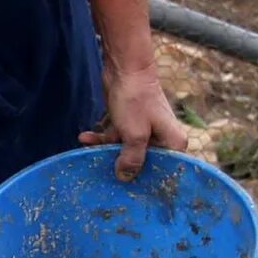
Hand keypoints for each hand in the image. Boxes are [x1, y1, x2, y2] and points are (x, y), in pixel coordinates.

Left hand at [80, 64, 188, 180]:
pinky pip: (115, 137)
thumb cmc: (136, 100)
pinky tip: (84, 137)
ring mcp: (144, 130)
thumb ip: (131, 158)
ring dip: (105, 151)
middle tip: (104, 176)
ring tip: (86, 153)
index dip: (149, 180)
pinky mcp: (129, 123)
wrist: (125, 68)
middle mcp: (162, 138)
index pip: (166, 169)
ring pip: (125, 149)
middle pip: (143, 161)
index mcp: (173, 142)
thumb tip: (125, 177)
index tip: (130, 189)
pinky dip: (101, 138)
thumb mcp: (135, 134)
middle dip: (122, 166)